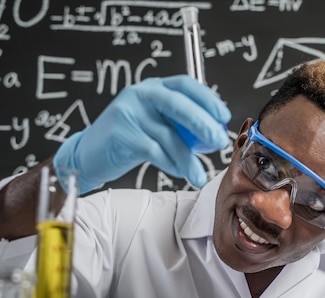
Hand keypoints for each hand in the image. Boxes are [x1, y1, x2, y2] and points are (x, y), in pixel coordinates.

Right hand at [53, 75, 230, 193]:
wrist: (89, 154)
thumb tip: (216, 131)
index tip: (224, 117)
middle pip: (180, 106)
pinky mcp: (121, 133)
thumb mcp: (157, 123)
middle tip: (219, 143)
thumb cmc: (130, 140)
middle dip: (204, 125)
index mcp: (154, 87)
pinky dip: (170, 163)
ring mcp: (129, 112)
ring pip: (168, 135)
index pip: (186, 85)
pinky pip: (155, 151)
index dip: (208, 100)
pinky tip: (179, 172)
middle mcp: (141, 94)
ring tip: (198, 173)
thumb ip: (181, 123)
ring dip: (188, 158)